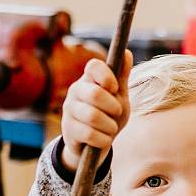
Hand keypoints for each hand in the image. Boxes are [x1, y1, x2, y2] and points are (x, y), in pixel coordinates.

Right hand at [60, 51, 132, 172]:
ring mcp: (69, 110)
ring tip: (110, 128)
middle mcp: (75, 91)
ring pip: (94, 116)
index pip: (94, 65)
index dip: (107, 76)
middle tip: (117, 112)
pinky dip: (104, 139)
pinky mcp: (68, 130)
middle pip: (95, 94)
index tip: (115, 88)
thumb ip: (122, 76)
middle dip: (113, 106)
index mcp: (89, 79)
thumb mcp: (119, 96)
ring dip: (110, 126)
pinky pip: (90, 134)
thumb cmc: (109, 114)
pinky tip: (104, 139)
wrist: (95, 142)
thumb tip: (126, 53)